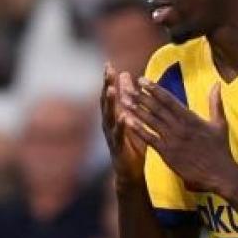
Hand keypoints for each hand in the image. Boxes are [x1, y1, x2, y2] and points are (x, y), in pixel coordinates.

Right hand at [101, 64, 146, 183]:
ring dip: (110, 102)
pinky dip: (121, 125)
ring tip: (112, 89)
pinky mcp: (118, 147)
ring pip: (109, 116)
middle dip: (107, 86)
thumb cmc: (131, 144)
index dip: (108, 80)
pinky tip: (123, 116)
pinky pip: (119, 134)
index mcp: (112, 116)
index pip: (109, 94)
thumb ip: (127, 98)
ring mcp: (111, 135)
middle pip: (106, 102)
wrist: (130, 173)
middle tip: (108, 71)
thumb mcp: (131, 117)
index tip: (108, 64)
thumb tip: (126, 75)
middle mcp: (108, 124)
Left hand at [126, 80, 237, 194]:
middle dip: (141, 96)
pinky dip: (138, 129)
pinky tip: (127, 122)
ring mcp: (172, 139)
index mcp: (191, 117)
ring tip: (124, 100)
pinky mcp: (167, 153)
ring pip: (151, 121)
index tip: (142, 80)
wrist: (219, 174)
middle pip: (156, 107)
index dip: (154, 89)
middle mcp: (179, 126)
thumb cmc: (220, 150)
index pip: (169, 99)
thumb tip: (217, 84)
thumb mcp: (220, 123)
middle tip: (126, 86)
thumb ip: (215, 103)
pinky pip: (150, 139)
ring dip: (136, 109)